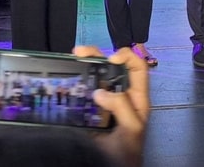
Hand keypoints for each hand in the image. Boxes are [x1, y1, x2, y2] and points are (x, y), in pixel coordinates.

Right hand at [74, 45, 148, 166]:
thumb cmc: (127, 153)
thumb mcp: (131, 129)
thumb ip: (122, 108)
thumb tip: (101, 91)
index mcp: (136, 98)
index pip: (138, 68)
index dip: (127, 57)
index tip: (110, 58)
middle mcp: (121, 96)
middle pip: (113, 67)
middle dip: (98, 54)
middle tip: (80, 52)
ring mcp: (104, 103)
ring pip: (96, 77)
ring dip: (85, 64)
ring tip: (72, 58)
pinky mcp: (89, 111)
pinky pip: (83, 93)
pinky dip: (74, 83)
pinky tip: (65, 79)